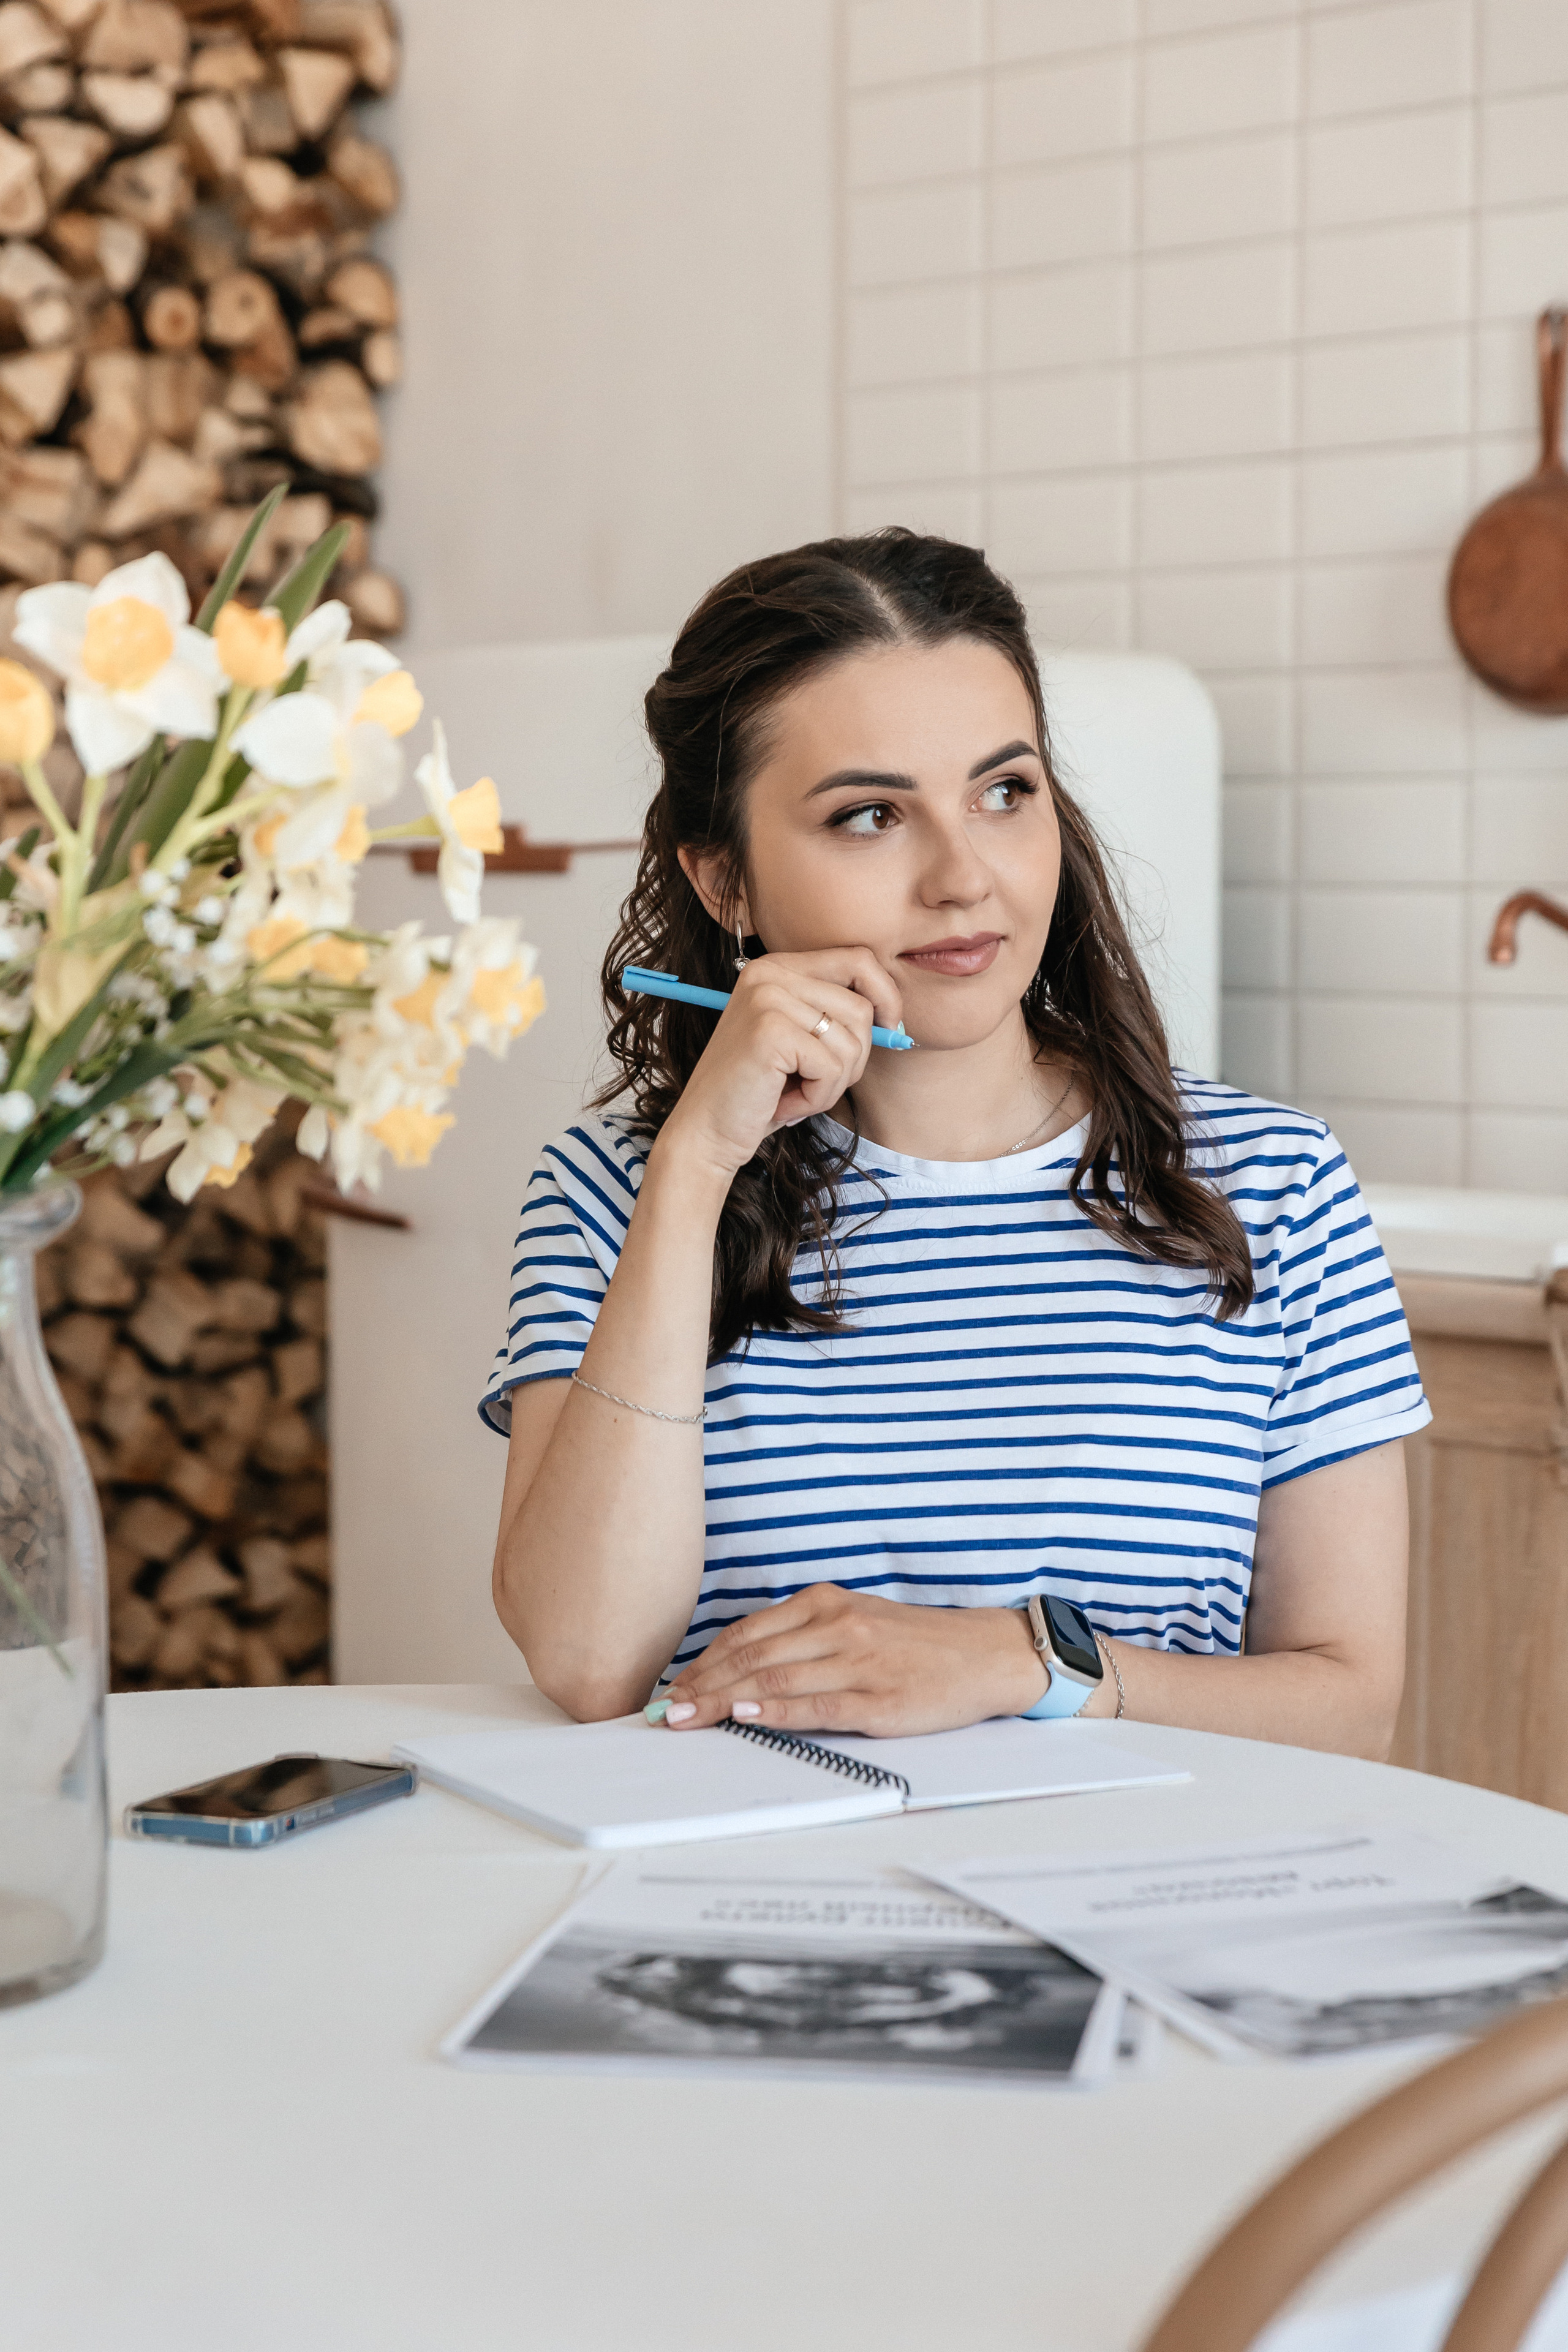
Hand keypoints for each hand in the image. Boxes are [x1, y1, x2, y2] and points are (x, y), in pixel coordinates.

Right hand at [656, 949, 902, 1183]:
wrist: (707, 1131)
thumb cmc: (760, 1092)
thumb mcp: (802, 1041)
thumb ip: (836, 1015)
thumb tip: (896, 1017)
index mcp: (778, 967)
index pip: (859, 958)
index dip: (885, 996)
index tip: (889, 1031)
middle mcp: (770, 973)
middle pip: (861, 1006)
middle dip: (854, 1058)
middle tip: (816, 1083)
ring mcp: (767, 998)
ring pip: (851, 1041)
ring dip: (833, 1083)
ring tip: (796, 1094)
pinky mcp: (770, 1031)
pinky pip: (831, 1067)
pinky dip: (818, 1096)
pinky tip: (786, 1103)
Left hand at [662, 1585, 1048, 1736]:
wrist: (983, 1655)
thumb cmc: (915, 1643)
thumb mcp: (856, 1621)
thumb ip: (804, 1638)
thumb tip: (743, 1670)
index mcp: (827, 1604)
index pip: (749, 1632)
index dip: (705, 1660)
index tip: (674, 1683)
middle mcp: (838, 1626)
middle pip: (752, 1656)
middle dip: (702, 1684)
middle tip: (665, 1708)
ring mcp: (858, 1662)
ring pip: (774, 1679)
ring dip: (723, 1701)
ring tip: (688, 1717)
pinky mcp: (878, 1700)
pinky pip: (816, 1706)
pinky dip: (775, 1712)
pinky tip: (746, 1718)